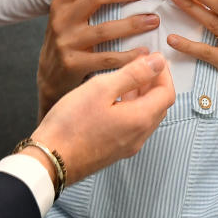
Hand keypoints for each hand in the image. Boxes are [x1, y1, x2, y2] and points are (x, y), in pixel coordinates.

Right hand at [31, 53, 174, 183]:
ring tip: (127, 78)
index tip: (153, 58)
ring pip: (146, 116)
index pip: (167, 93)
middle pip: (159, 106)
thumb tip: (158, 62)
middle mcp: (139, 136)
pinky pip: (133, 126)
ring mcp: (127, 146)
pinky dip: (132, 108)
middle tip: (142, 64)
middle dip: (155, 83)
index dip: (163, 73)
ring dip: (143, 95)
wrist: (50, 160)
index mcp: (140, 119)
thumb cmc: (71, 123)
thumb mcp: (101, 88)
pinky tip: (114, 99)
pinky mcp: (114, 151)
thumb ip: (133, 74)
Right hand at [37, 0, 158, 116]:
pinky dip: (129, 55)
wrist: (49, 78)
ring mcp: (67, 42)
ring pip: (104, 29)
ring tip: (154, 20)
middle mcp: (62, 20)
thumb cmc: (68, 41)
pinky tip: (144, 52)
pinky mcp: (74, 64)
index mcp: (61, 3)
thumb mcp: (68, 16)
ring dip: (133, 24)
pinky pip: (107, 58)